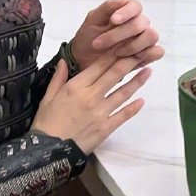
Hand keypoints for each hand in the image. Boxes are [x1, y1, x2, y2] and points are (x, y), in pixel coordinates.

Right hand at [31, 52, 150, 154]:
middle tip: (142, 52)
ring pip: (122, 93)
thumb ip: (58, 77)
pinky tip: (142, 100)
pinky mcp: (107, 128)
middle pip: (114, 75)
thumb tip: (63, 60)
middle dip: (129, 62)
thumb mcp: (48, 96)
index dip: (112, 54)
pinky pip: (123, 115)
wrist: (50, 150)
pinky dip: (133, 108)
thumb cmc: (47, 121)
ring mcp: (101, 112)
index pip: (98, 66)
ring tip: (148, 72)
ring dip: (136, 82)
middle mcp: (92, 96)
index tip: (123, 45)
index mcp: (76, 86)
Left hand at [69, 0, 163, 70]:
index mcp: (126, 11)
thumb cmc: (89, 36)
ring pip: (151, 36)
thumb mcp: (92, 20)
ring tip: (115, 52)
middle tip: (99, 43)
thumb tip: (123, 0)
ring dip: (132, 45)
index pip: (135, 5)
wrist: (85, 59)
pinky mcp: (148, 55)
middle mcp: (139, 23)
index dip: (127, 12)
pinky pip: (157, 52)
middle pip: (141, 23)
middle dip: (119, 34)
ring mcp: (145, 39)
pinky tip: (129, 58)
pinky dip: (146, 54)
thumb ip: (107, 7)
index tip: (113, 20)